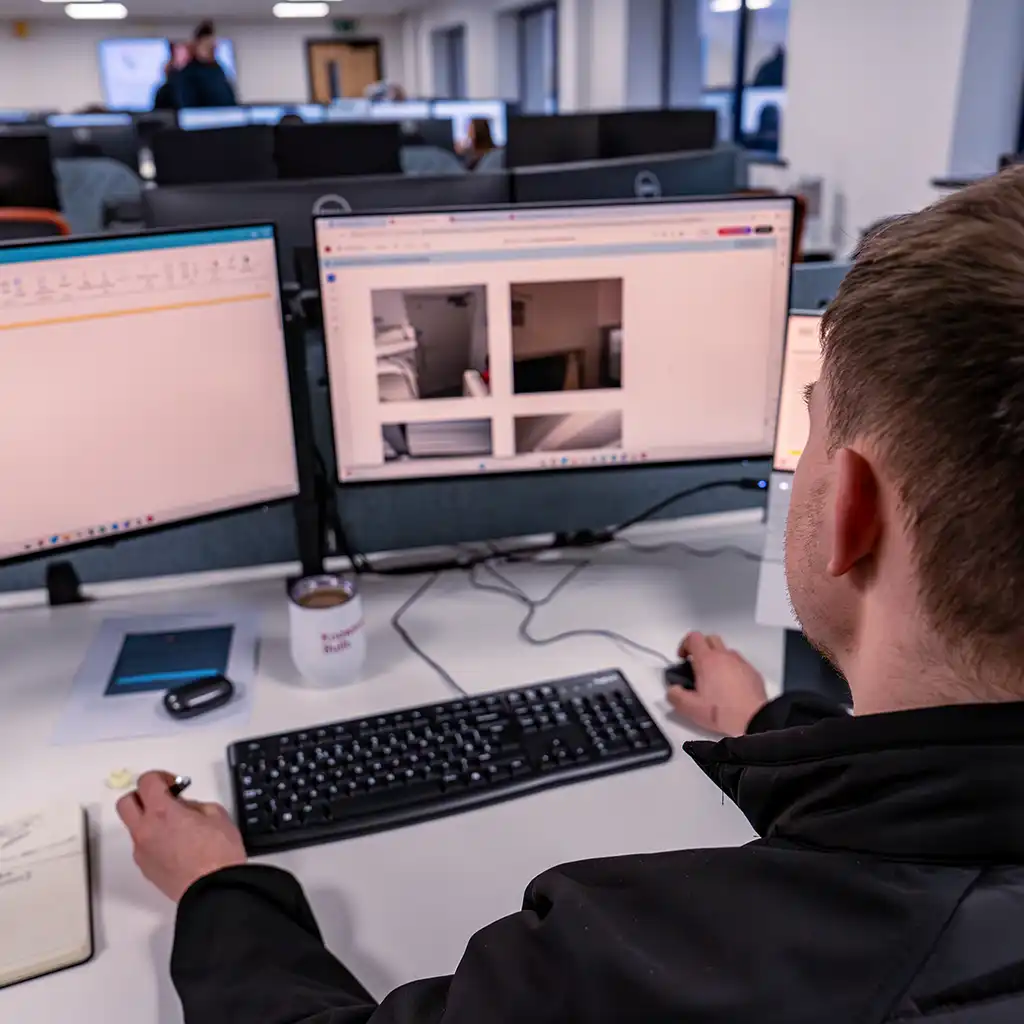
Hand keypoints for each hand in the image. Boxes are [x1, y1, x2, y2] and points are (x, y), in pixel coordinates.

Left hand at [116, 771, 246, 901]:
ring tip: (173, 827)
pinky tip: (175, 847)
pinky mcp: (145, 869)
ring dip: (147, 820)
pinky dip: (153, 840)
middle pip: (126, 802)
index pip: (146, 781)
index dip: (160, 777)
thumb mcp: (216, 814)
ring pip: (133, 827)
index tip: (176, 784)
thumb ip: (194, 805)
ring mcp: (142, 851)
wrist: (214, 890)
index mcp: (162, 812)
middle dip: (143, 796)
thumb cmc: (219, 850)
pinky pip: (142, 846)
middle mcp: (145, 830)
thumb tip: (183, 807)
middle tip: (164, 800)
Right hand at [667, 632, 768, 736]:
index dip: (684, 644)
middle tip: (697, 665)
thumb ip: (675, 696)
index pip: (693, 637)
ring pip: (726, 651)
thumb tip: (672, 690)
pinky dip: (732, 669)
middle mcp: (725, 657)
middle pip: (710, 638)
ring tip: (714, 678)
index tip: (683, 658)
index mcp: (707, 661)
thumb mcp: (690, 708)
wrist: (754, 719)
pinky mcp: (753, 672)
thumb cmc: (723, 712)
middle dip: (701, 648)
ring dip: (717, 659)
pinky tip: (730, 687)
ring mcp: (741, 663)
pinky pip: (739, 663)